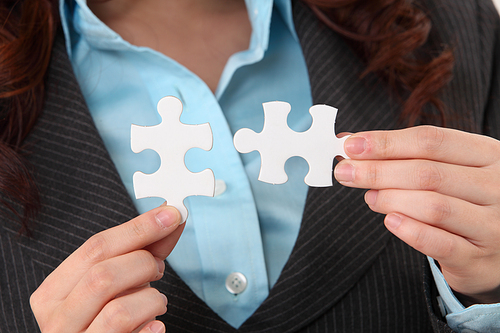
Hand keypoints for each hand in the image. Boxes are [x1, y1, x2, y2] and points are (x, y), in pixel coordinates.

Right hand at [30, 205, 183, 332]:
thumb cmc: (112, 316)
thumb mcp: (120, 280)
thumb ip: (142, 249)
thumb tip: (169, 214)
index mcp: (53, 293)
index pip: (95, 248)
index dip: (138, 228)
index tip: (171, 215)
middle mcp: (57, 321)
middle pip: (103, 276)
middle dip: (143, 264)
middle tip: (158, 268)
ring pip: (119, 312)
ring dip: (152, 300)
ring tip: (156, 302)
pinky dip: (153, 326)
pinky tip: (154, 325)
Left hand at [334, 125, 499, 304]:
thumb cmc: (466, 199)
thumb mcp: (450, 168)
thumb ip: (405, 155)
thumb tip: (351, 144)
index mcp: (487, 154)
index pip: (431, 140)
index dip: (386, 142)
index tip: (351, 145)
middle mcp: (496, 186)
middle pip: (427, 173)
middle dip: (377, 171)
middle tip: (345, 172)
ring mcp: (492, 224)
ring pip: (433, 206)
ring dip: (390, 199)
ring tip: (369, 197)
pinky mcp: (480, 258)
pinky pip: (439, 243)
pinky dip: (409, 230)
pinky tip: (389, 221)